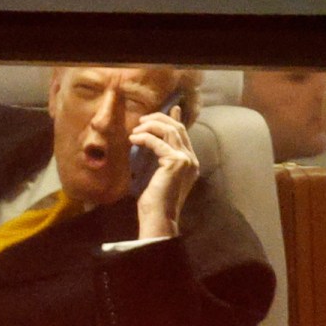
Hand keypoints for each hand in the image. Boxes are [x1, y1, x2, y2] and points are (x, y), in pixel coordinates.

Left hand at [128, 106, 199, 238]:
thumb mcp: (156, 174)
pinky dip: (144, 138)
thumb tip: (150, 141)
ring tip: (136, 129)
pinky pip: (157, 142)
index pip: (183, 134)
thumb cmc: (155, 201)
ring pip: (170, 130)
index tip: (171, 108)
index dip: (175, 119)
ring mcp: (186, 160)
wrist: (158, 217)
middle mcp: (191, 159)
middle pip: (178, 128)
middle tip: (143, 119)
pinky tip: (133, 139)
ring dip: (151, 126)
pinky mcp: (176, 162)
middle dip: (159, 119)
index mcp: (190, 162)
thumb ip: (158, 157)